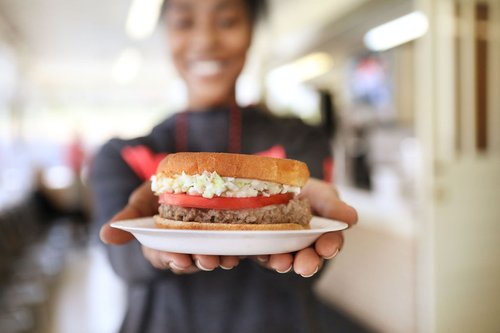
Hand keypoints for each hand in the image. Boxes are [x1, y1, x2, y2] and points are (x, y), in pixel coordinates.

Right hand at [99, 182, 240, 273]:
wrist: (185, 178)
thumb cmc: (158, 191)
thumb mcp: (142, 200)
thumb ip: (128, 217)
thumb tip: (104, 235)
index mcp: (158, 243)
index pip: (161, 256)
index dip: (169, 259)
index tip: (179, 259)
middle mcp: (180, 248)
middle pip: (188, 261)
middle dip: (198, 262)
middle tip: (208, 260)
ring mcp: (200, 245)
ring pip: (209, 257)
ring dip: (219, 259)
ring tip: (228, 258)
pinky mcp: (220, 238)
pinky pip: (226, 248)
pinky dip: (233, 250)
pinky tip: (240, 250)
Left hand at [255, 178, 357, 276]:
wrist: (269, 185)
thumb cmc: (302, 191)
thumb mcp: (320, 193)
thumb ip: (333, 206)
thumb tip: (351, 218)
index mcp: (321, 235)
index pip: (329, 243)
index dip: (330, 246)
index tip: (328, 248)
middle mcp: (300, 246)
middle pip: (306, 258)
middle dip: (307, 262)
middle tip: (305, 265)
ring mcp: (277, 248)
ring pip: (280, 260)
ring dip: (280, 263)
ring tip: (280, 261)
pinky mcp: (254, 246)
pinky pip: (249, 254)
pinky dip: (245, 257)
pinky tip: (242, 256)